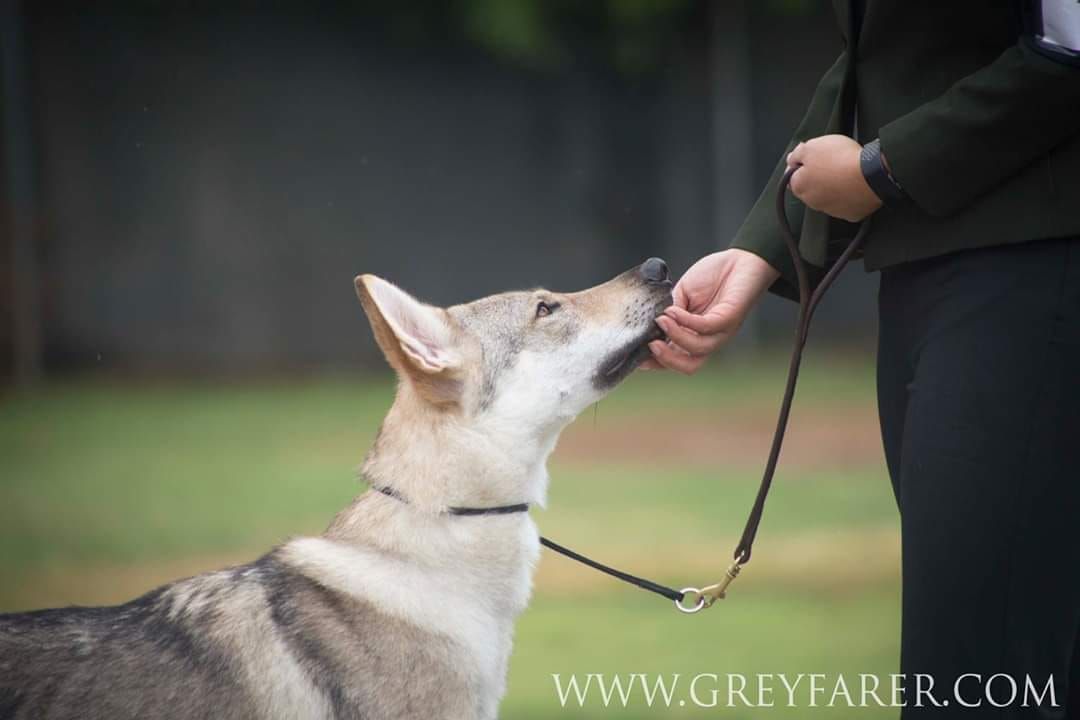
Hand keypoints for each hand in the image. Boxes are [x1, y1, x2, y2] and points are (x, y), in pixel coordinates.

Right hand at [644, 249, 779, 373]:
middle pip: (688, 365)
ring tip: (660, 320)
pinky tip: (674, 310)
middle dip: (666, 360)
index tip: (636, 355)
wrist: (740, 259)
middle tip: (649, 345)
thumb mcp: (681, 295)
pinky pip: (706, 327)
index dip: (656, 362)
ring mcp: (720, 331)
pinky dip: (686, 321)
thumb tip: (652, 323)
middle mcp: (708, 339)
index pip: (676, 359)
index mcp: (695, 336)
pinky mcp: (729, 318)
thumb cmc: (712, 277)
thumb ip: (669, 310)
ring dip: (675, 337)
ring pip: (697, 350)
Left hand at [787, 135, 881, 222]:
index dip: (802, 165)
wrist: (872, 174)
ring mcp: (832, 210)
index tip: (812, 158)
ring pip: (829, 197)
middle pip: (811, 188)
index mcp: (800, 186)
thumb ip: (797, 153)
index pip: (792, 177)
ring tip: (846, 173)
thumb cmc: (841, 159)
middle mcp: (812, 203)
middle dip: (818, 176)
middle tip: (832, 163)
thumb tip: (791, 159)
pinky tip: (856, 185)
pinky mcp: (850, 215)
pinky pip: (847, 204)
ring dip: (834, 187)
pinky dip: (850, 196)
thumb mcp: (812, 146)